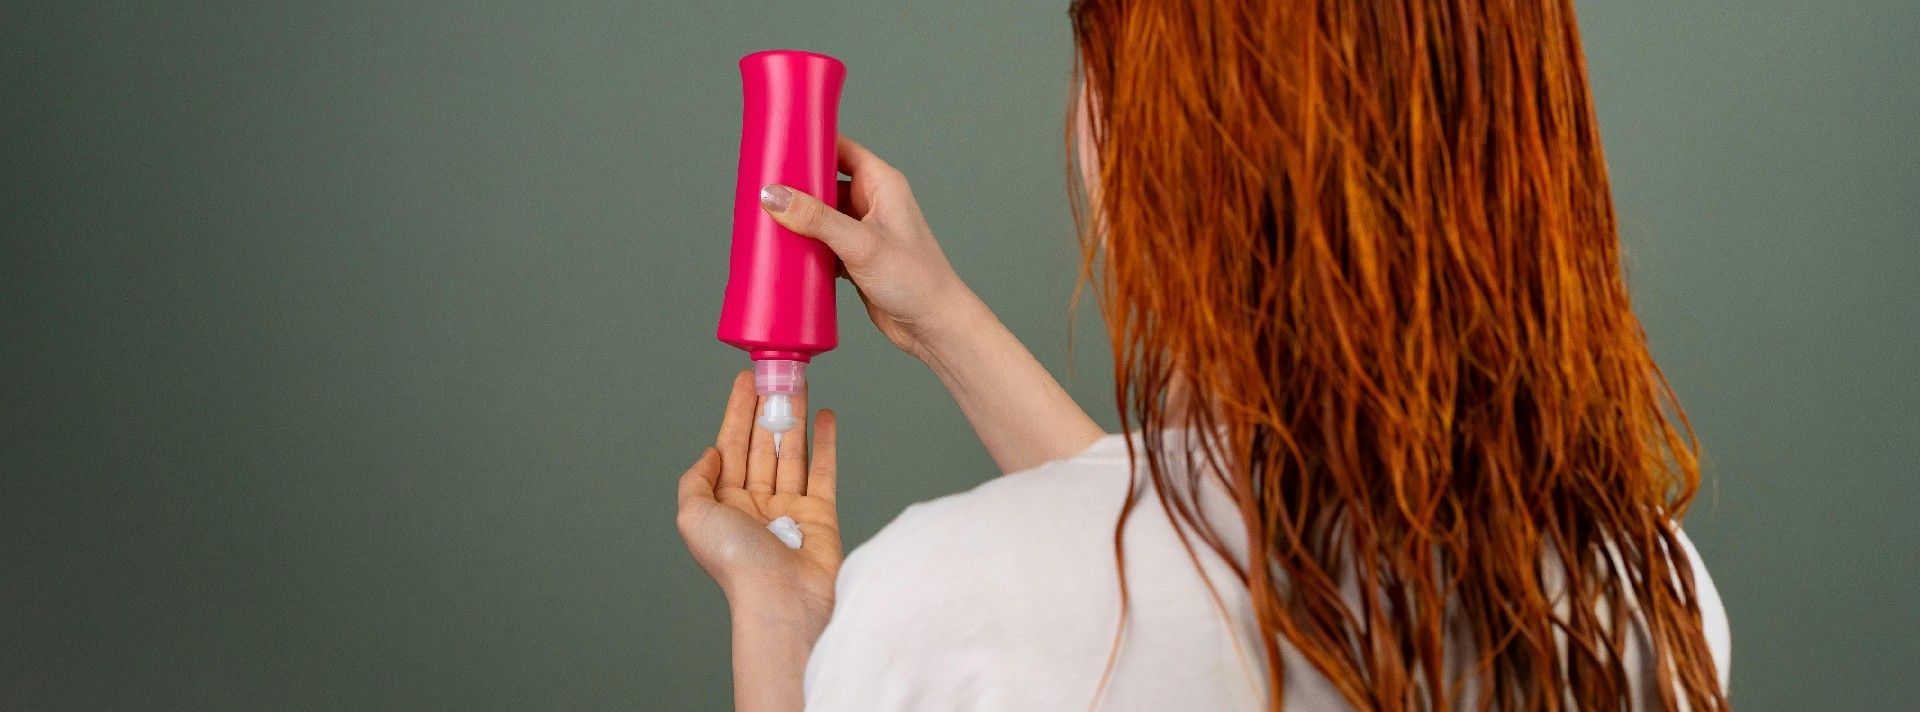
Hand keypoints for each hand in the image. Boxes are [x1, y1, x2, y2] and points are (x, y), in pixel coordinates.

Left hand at [677, 370, 840, 614]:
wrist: (782, 597)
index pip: (730, 445)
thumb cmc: (736, 562)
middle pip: (761, 444)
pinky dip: (825, 443)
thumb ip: (695, 480)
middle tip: (776, 373)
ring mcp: (789, 508)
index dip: (736, 411)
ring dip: (795, 417)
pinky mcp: (820, 514)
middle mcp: (755, 503)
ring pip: (791, 452)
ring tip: (800, 385)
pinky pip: (823, 471)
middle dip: (766, 408)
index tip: (745, 380)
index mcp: (723, 504)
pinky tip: (826, 418)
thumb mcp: (692, 516)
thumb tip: (711, 453)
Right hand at [759, 135, 985, 360]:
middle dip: (797, 186)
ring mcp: (864, 230)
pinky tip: (785, 251)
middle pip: (826, 182)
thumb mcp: (860, 244)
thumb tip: (775, 196)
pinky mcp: (856, 257)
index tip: (780, 145)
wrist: (933, 325)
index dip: (812, 143)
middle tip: (763, 188)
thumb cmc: (916, 279)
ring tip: (766, 219)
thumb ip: (816, 219)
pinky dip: (806, 246)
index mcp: (883, 184)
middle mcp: (874, 202)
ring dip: (799, 220)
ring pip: (822, 215)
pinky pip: (823, 242)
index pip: (842, 148)